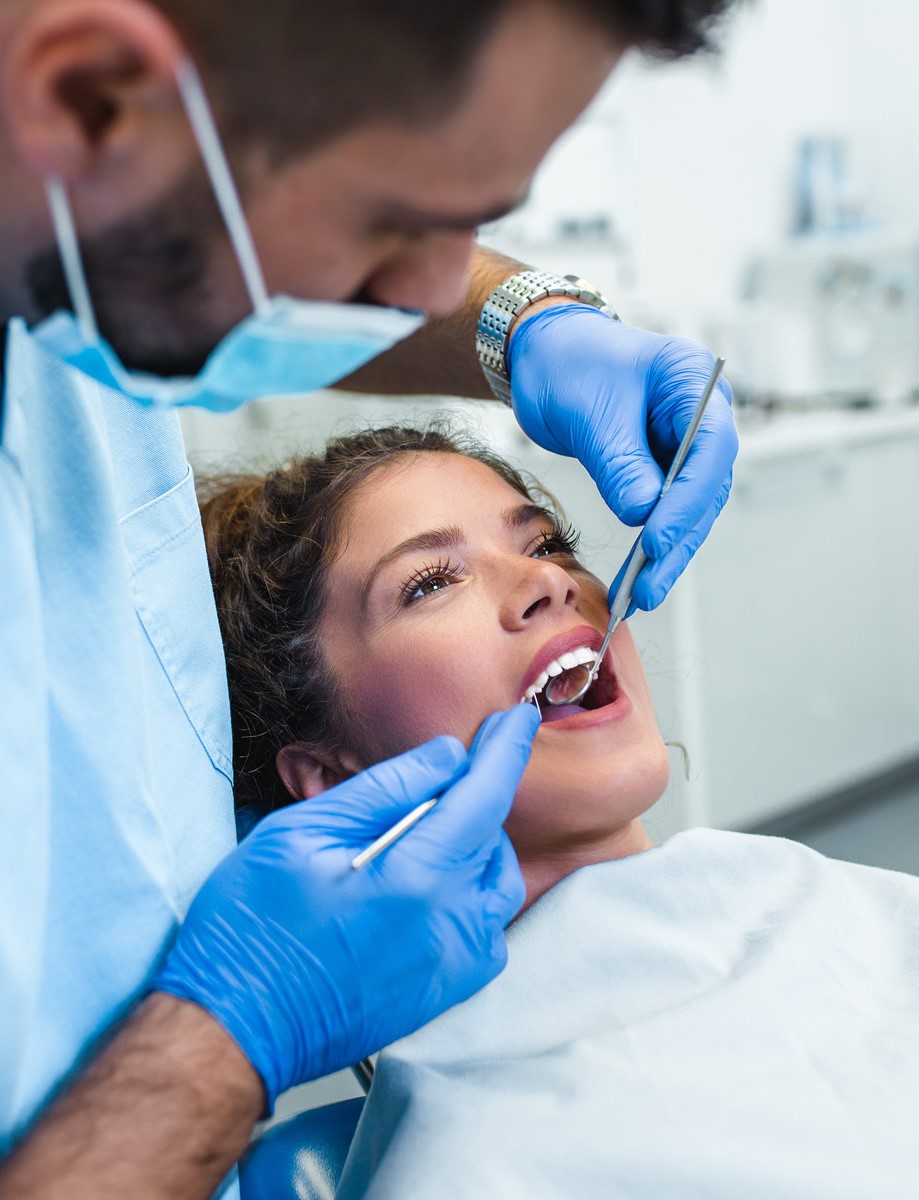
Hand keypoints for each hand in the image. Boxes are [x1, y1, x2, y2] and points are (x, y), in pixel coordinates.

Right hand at [153, 704, 537, 1107]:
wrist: (235, 1027)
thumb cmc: (252, 925)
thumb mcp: (302, 832)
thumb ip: (385, 789)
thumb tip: (446, 757)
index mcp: (415, 878)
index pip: (485, 796)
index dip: (506, 750)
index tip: (519, 719)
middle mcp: (450, 925)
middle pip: (491, 839)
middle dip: (472, 799)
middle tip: (426, 787)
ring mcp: (452, 966)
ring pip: (497, 886)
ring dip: (474, 848)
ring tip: (419, 837)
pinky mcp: (445, 993)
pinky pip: (486, 931)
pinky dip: (471, 897)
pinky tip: (425, 889)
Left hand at [507, 305, 737, 610]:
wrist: (544, 354)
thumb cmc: (567, 362)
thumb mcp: (589, 412)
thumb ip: (619, 463)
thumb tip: (643, 515)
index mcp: (694, 382)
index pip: (710, 448)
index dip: (687, 500)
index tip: (658, 538)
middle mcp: (701, 415)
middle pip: (705, 487)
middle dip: (678, 539)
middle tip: (650, 585)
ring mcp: (684, 443)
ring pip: (689, 508)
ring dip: (667, 553)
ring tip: (641, 594)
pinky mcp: (663, 468)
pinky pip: (664, 511)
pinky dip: (651, 545)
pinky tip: (636, 578)